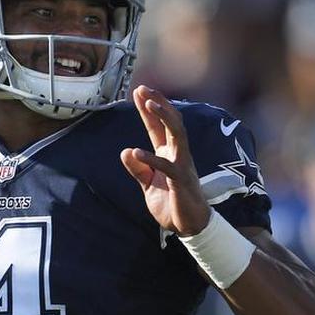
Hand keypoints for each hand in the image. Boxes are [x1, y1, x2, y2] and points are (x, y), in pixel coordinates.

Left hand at [120, 86, 211, 235]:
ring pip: (177, 134)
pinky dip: (151, 159)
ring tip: (150, 104)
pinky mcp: (181, 181)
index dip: (149, 109)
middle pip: (171, 121)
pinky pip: (166, 166)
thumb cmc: (172, 203)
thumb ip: (138, 169)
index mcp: (168, 154)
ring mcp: (181, 165)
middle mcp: (177, 154)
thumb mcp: (148, 185)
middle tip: (144, 89)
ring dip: (164, 117)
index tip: (139, 91)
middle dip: (158, 103)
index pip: (157, 127)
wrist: (189, 226)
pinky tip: (136, 152)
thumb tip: (125, 151)